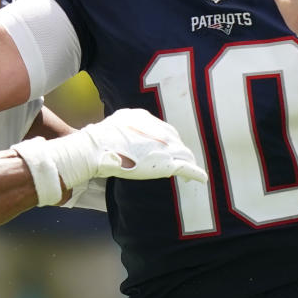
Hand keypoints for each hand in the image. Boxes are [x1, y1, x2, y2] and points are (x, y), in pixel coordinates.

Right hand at [82, 108, 207, 183]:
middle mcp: (158, 129)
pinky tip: (202, 179)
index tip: (167, 148)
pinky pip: (186, 168)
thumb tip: (125, 138)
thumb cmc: (97, 140)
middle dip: (178, 150)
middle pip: (175, 140)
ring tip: (191, 173)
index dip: (167, 141)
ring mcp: (163, 146)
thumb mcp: (113, 126)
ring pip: (183, 154)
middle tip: (180, 161)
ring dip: (187, 162)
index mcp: (144, 117)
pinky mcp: (165, 163)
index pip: (163, 129)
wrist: (95, 148)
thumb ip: (125, 130)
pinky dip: (196, 174)